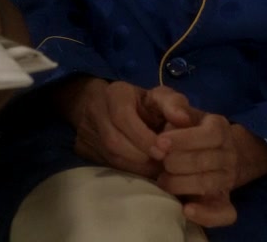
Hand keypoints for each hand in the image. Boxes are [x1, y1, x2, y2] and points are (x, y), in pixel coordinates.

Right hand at [51, 77, 165, 177]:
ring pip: (108, 156)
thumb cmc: (143, 104)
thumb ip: (174, 105)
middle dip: (140, 155)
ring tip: (155, 170)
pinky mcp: (82, 148)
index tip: (163, 150)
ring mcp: (85, 131)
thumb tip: (184, 121)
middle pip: (113, 140)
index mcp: (115, 93)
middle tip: (162, 164)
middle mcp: (95, 110)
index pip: (123, 116)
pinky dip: (126, 172)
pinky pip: (104, 165)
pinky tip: (141, 172)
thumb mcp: (161, 97)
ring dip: (135, 167)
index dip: (143, 137)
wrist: (112, 107)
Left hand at [144, 87, 266, 227]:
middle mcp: (228, 153)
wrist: (200, 149)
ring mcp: (227, 178)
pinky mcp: (224, 200)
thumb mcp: (174, 108)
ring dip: (181, 184)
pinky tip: (186, 209)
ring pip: (209, 184)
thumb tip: (178, 115)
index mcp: (219, 127)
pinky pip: (224, 213)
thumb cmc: (180, 127)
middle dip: (177, 163)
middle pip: (206, 161)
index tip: (159, 143)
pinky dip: (207, 215)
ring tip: (162, 180)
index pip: (210, 134)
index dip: (184, 140)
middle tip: (158, 162)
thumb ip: (172, 104)